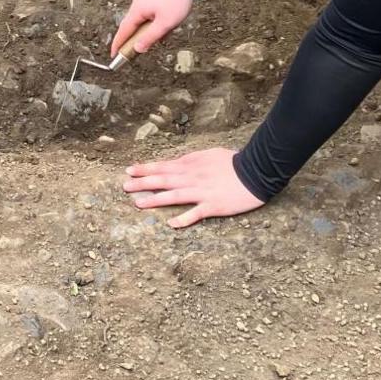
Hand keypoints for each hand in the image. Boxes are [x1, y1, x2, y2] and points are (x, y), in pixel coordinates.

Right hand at [113, 0, 195, 56]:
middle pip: (133, 25)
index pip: (124, 31)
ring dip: (151, 28)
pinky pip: (148, 12)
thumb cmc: (177, 0)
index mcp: (137, 10)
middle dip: (139, 37)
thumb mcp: (165, 24)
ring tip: (166, 31)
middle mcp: (137, 3)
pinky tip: (166, 22)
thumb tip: (138, 48)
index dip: (118, 44)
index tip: (113, 54)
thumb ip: (150, 38)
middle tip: (144, 47)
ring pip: (142, 19)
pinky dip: (154, 21)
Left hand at [123, 148, 264, 227]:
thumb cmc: (233, 162)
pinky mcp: (213, 205)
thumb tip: (176, 164)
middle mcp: (192, 178)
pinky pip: (196, 213)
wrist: (256, 171)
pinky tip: (171, 224)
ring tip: (138, 203)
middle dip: (142, 183)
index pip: (163, 166)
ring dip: (154, 200)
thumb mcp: (208, 155)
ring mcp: (202, 192)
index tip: (129, 170)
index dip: (145, 168)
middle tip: (124, 186)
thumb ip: (191, 161)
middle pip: (163, 180)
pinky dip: (183, 219)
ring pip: (174, 196)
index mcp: (191, 164)